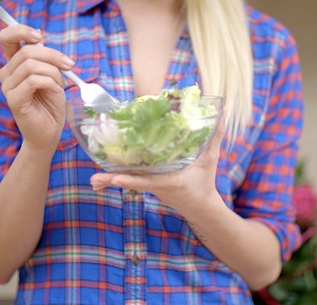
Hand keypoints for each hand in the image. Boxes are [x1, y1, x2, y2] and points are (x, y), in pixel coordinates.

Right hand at [0, 24, 74, 151]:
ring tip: (62, 84)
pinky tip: (56, 91)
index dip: (21, 30)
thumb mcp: (52, 75)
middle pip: (26, 51)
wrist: (49, 132)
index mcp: (14, 65)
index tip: (40, 36)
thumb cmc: (50, 104)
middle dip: (53, 56)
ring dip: (54, 72)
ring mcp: (8, 87)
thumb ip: (44, 58)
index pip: (7, 38)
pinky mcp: (14, 100)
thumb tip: (39, 34)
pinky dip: (51, 83)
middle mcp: (7, 74)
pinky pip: (34, 80)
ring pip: (32, 65)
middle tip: (70, 65)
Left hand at [90, 110, 226, 216]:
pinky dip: (118, 179)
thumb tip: (222, 109)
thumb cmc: (205, 183)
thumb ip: (215, 134)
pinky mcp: (149, 187)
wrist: (201, 207)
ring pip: (128, 182)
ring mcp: (151, 187)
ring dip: (111, 180)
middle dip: (111, 179)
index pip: (146, 180)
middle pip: (130, 181)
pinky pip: (132, 182)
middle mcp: (156, 185)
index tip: (115, 176)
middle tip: (94, 178)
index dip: (130, 178)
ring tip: (94, 179)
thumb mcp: (211, 158)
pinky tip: (104, 176)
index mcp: (169, 180)